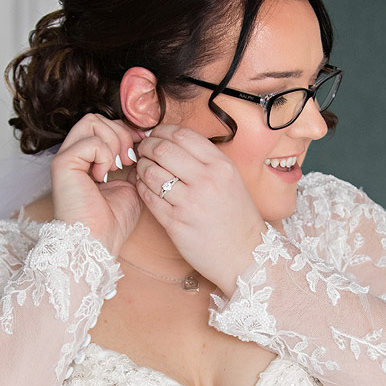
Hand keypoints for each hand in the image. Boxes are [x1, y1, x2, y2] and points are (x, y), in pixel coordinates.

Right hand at [51, 114, 144, 255]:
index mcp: (86, 160)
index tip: (140, 146)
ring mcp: (66, 158)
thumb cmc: (111, 222)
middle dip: (120, 132)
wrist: (98, 242)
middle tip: (127, 159)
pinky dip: (104, 154)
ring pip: (92, 121)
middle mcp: (73, 155)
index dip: (126, 130)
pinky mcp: (63, 163)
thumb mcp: (130, 187)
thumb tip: (142, 146)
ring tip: (116, 166)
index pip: (103, 125)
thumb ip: (134, 165)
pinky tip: (103, 176)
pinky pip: (91, 141)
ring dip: (113, 141)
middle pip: (96, 118)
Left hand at [134, 124, 265, 293]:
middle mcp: (206, 180)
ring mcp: (190, 202)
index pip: (181, 134)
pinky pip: (148, 196)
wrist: (245, 254)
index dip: (161, 131)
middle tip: (143, 150)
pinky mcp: (176, 222)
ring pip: (151, 171)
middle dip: (147, 146)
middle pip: (162, 149)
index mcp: (221, 165)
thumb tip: (171, 141)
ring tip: (142, 169)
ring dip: (141, 166)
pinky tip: (143, 186)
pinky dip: (140, 186)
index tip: (155, 135)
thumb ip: (205, 160)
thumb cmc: (236, 217)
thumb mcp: (230, 179)